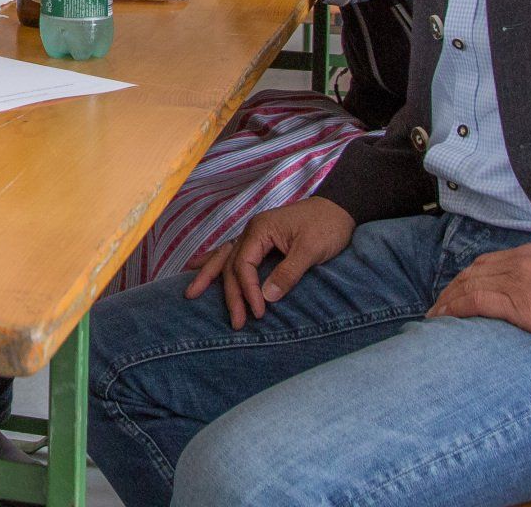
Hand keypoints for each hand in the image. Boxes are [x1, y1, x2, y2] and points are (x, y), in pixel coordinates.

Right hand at [184, 197, 354, 328]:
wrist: (340, 207)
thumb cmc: (327, 225)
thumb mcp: (311, 249)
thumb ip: (288, 272)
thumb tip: (267, 296)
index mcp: (261, 230)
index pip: (244, 265)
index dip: (249, 291)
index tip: (259, 312)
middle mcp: (251, 231)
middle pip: (231, 265)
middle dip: (230, 294)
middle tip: (236, 323)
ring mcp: (254, 234)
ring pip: (226, 258)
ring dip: (209, 276)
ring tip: (190, 292)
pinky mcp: (261, 240)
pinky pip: (233, 252)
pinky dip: (216, 261)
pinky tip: (199, 265)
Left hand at [426, 244, 530, 355]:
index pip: (490, 262)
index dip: (469, 277)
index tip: (458, 290)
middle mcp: (521, 262)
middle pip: (473, 273)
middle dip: (452, 288)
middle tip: (439, 305)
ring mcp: (519, 281)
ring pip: (469, 286)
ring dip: (447, 301)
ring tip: (435, 316)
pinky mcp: (520, 304)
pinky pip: (476, 302)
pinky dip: (455, 309)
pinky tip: (444, 319)